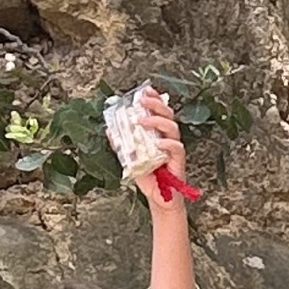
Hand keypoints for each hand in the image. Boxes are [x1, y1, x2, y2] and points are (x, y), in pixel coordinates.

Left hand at [130, 83, 186, 206]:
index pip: (159, 112)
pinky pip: (177, 148)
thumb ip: (121, 144)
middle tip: (143, 99)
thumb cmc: (149, 178)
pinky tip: (158, 142)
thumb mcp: (130, 159)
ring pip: (173, 127)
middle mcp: (168, 139)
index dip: (154, 99)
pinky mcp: (178, 161)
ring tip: (143, 120)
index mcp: (159, 135)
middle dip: (156, 104)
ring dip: (158, 121)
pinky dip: (168, 143)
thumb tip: (110, 130)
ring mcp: (174, 149)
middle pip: (168, 114)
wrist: (159, 198)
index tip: (145, 90)